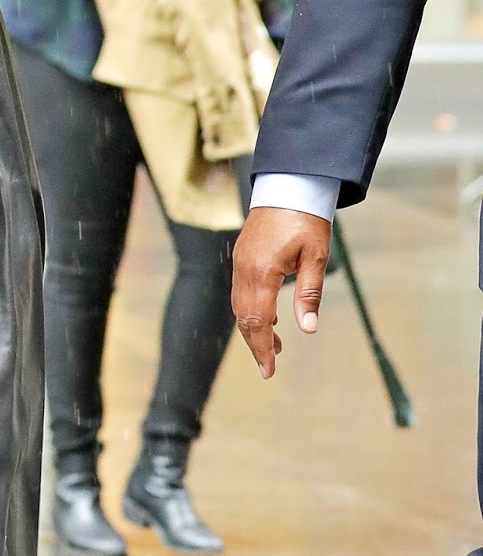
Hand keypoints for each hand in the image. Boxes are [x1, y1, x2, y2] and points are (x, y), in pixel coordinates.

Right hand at [232, 206, 331, 377]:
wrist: (289, 185)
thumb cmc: (306, 219)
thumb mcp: (316, 257)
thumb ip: (310, 293)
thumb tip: (307, 329)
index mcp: (262, 271)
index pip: (257, 319)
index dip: (262, 347)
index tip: (269, 370)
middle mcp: (244, 268)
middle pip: (243, 315)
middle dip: (255, 343)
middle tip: (269, 367)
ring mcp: (240, 260)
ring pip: (239, 303)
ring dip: (252, 327)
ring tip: (274, 345)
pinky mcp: (242, 254)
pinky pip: (240, 289)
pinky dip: (249, 309)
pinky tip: (266, 316)